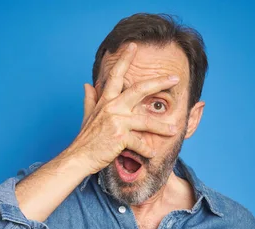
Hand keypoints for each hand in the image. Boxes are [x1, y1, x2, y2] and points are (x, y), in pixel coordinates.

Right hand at [66, 42, 179, 174]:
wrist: (79, 157)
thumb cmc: (86, 139)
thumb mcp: (88, 116)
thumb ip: (90, 99)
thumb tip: (87, 84)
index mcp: (106, 101)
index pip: (116, 75)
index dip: (124, 59)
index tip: (133, 45)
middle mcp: (112, 107)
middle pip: (139, 89)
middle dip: (159, 82)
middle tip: (175, 77)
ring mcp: (117, 122)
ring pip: (146, 120)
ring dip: (162, 126)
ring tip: (174, 129)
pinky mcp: (120, 137)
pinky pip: (140, 142)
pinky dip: (147, 150)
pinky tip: (152, 154)